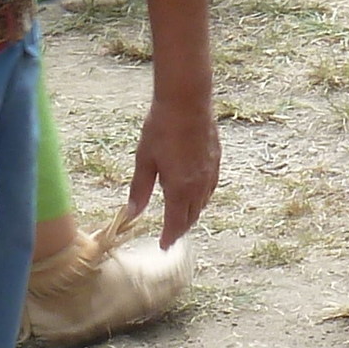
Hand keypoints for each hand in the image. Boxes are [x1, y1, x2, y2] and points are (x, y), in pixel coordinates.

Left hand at [128, 86, 220, 248]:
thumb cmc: (162, 128)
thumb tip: (132, 213)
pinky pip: (210, 188)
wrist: (188, 101)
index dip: (169, 237)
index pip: (175, 222)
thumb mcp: (144, 159)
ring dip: (192, 214)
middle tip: (170, 234)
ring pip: (203, 203)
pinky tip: (194, 193)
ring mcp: (211, 173)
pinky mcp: (217, 161)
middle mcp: (199, 185)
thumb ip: (140, 189)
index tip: (163, 246)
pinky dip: (201, 198)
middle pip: (192, 216)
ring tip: (181, 217)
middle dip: (180, 228)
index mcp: (179, 188)